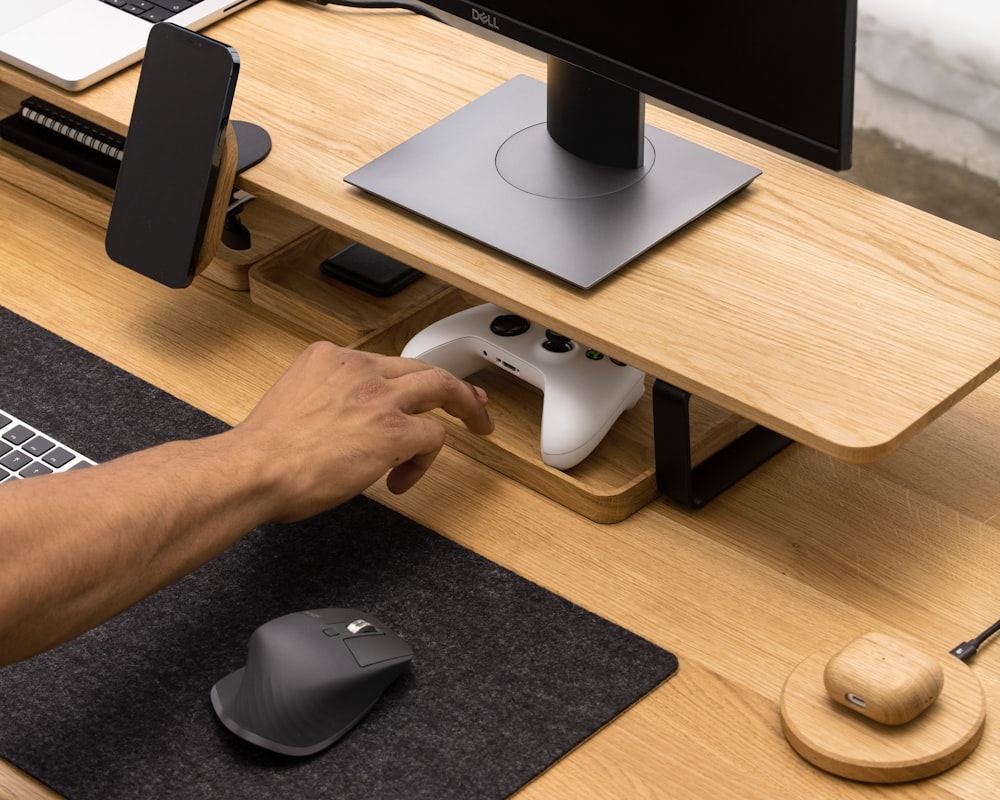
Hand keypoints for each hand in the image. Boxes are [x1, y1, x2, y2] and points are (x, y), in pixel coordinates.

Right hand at [233, 341, 492, 521]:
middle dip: (455, 384)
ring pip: (441, 388)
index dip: (411, 380)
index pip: (385, 364)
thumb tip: (344, 424)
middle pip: (422, 368)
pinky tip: (400, 479)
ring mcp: (379, 397)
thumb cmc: (263, 453)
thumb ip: (326, 400)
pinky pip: (432, 437)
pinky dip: (424, 460)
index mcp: (329, 358)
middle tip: (475, 401)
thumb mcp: (293, 401)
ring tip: (479, 427)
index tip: (424, 391)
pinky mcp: (394, 430)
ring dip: (465, 408)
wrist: (255, 469)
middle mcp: (358, 368)